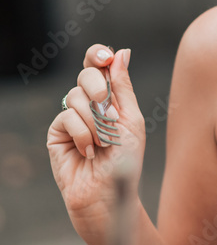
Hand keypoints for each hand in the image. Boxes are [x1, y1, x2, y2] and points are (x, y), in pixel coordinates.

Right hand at [47, 46, 145, 222]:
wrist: (110, 192)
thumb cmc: (125, 160)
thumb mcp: (132, 120)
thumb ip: (124, 87)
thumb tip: (122, 52)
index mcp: (109, 98)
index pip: (98, 66)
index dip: (98, 56)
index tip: (105, 57)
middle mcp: (88, 104)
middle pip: (85, 74)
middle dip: (99, 89)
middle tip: (111, 113)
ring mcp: (71, 117)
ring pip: (75, 96)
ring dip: (96, 122)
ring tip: (104, 144)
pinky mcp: (56, 132)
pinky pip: (66, 117)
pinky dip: (83, 134)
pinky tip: (89, 152)